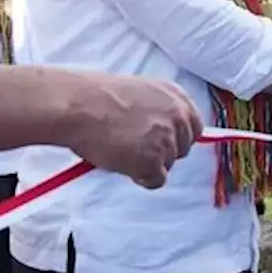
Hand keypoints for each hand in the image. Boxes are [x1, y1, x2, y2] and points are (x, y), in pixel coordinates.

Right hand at [66, 74, 202, 189]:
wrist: (78, 105)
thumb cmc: (97, 96)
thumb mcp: (138, 92)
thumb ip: (157, 109)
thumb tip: (160, 131)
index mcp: (176, 96)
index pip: (194, 126)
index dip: (175, 137)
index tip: (159, 141)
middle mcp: (178, 117)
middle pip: (183, 148)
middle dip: (161, 151)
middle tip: (134, 146)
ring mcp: (167, 140)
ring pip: (167, 165)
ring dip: (147, 162)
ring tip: (120, 147)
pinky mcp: (153, 162)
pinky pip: (156, 180)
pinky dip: (140, 176)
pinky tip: (121, 160)